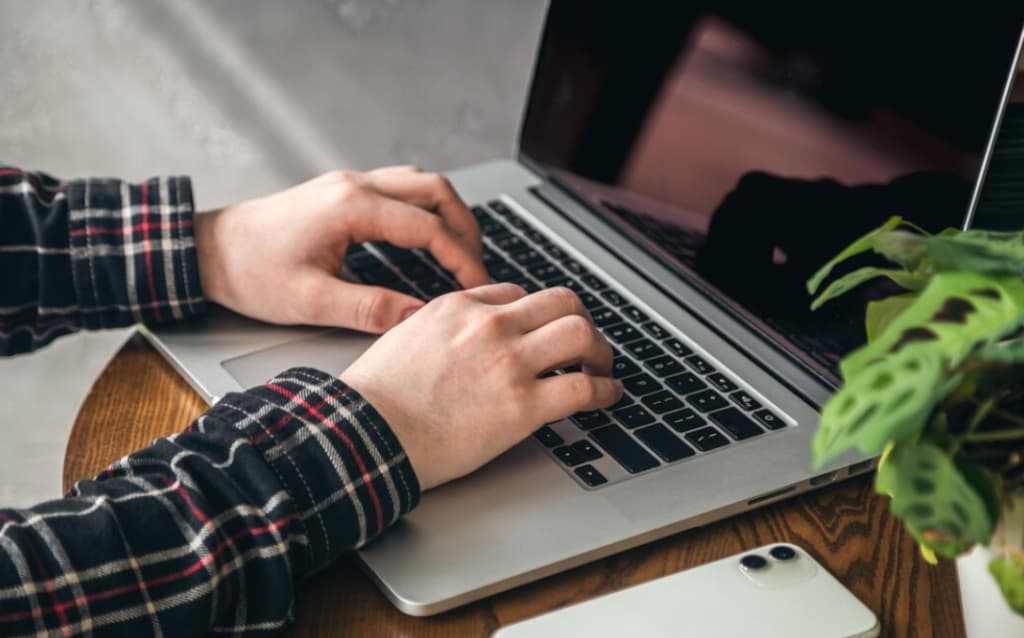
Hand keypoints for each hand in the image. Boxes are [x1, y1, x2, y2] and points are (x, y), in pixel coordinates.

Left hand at [193, 166, 489, 332]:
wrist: (204, 250)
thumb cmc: (248, 272)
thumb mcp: (310, 301)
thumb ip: (371, 309)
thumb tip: (421, 317)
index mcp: (351, 208)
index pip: (429, 226)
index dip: (461, 258)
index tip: (478, 286)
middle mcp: (354, 185)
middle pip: (436, 190)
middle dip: (466, 228)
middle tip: (479, 267)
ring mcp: (348, 184)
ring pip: (420, 183)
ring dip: (448, 214)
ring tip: (461, 253)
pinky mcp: (341, 192)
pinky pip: (400, 190)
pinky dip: (425, 211)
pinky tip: (427, 239)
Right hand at [340, 284, 623, 489]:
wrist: (366, 433)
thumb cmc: (376, 397)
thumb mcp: (405, 338)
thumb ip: (441, 328)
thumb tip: (461, 336)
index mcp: (459, 307)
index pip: (516, 294)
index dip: (536, 314)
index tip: (542, 331)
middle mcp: (490, 325)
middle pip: (561, 301)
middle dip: (580, 320)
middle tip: (586, 343)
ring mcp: (509, 362)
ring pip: (581, 333)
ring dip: (600, 350)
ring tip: (602, 367)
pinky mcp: (523, 405)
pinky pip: (584, 387)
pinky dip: (605, 391)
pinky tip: (607, 396)